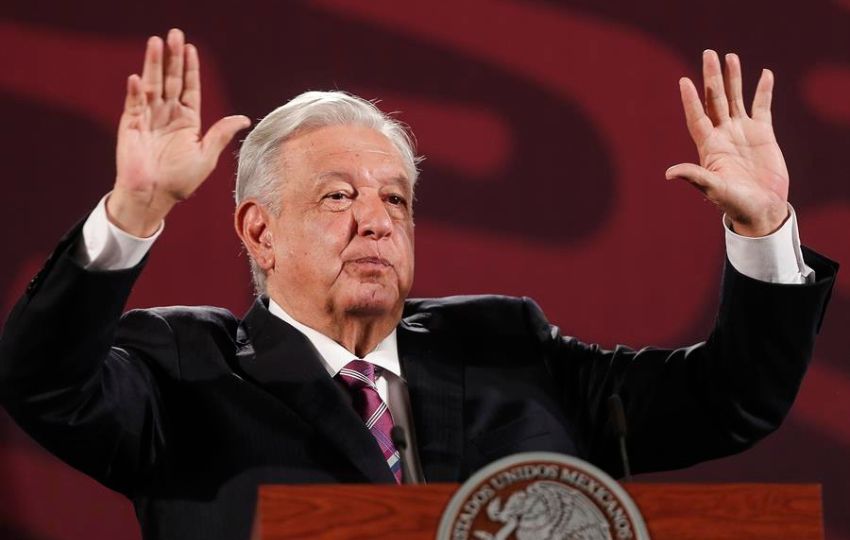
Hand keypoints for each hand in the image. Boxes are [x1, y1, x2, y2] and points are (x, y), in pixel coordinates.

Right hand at [109, 28, 249, 235]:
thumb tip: (243, 118)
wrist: (154, 197)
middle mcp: (167, 115)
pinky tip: (138, 78)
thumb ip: (221, 135)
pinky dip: (136, 92)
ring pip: (152, 86)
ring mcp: (148, 118)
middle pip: (171, 80)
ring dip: (153, 65)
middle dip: (172, 58)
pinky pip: (134, 105)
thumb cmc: (180, 181)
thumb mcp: (206, 156)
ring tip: (155, 43)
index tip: (191, 47)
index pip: (189, 88)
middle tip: (174, 34)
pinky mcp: (131, 126)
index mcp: (187, 121)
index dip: (190, 68)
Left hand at [666, 50, 788, 236]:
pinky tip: (764, 73)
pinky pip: (762, 107)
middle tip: (708, 53)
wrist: (761, 210)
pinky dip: (763, 90)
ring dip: (733, 78)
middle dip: (711, 77)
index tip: (684, 81)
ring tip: (730, 56)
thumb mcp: (713, 190)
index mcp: (709, 146)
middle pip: (715, 100)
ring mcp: (742, 132)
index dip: (691, 100)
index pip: (697, 117)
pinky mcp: (762, 133)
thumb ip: (695, 177)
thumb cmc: (735, 204)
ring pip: (735, 98)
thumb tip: (669, 173)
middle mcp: (723, 135)